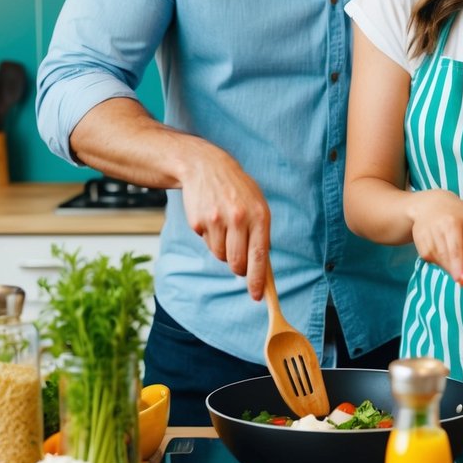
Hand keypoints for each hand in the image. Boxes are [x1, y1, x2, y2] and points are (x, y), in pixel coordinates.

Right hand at [180, 145, 270, 297]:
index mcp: (259, 215)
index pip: (260, 256)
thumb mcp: (257, 204)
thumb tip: (263, 270)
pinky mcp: (199, 222)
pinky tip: (213, 219)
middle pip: (237, 263)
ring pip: (221, 256)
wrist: (206, 166)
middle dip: (239, 268)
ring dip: (223, 250)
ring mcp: (217, 220)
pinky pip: (207, 244)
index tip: (257, 296)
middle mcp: (239, 218)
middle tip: (238, 259)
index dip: (258, 280)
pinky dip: (210, 238)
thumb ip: (261, 234)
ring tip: (225, 227)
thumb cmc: (237, 190)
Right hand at [408, 189, 462, 283]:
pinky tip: (440, 252)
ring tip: (453, 262)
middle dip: (460, 270)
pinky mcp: (421, 237)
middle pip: (456, 252)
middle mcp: (450, 222)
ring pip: (443, 257)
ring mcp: (433, 229)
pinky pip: (431, 257)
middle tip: (462, 281)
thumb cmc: (458, 220)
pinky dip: (438, 261)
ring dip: (449, 267)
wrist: (430, 205)